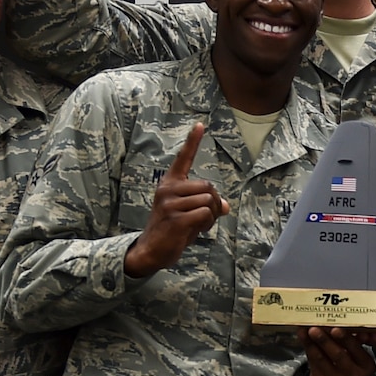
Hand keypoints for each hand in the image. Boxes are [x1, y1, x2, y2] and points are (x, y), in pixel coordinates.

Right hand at [124, 123, 227, 276]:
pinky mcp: (176, 219)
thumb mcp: (188, 213)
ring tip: (198, 225)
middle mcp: (168, 189)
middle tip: (206, 217)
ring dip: (211, 215)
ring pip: (208, 200)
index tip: (200, 124)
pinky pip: (205, 214)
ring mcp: (170, 203)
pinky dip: (207, 224)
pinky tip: (196, 230)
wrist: (151, 250)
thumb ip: (205, 205)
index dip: (192, 141)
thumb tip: (224, 206)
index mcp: (170, 183)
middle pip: (208, 186)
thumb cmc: (171, 230)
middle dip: (214, 203)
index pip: (183, 158)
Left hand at [300, 326, 375, 375]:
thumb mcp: (357, 358)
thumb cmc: (349, 368)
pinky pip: (313, 363)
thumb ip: (351, 343)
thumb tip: (338, 322)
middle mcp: (353, 375)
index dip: (345, 339)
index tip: (335, 329)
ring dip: (312, 343)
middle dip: (325, 340)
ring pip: (322, 359)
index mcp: (366, 365)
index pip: (356, 350)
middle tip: (314, 329)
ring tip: (304, 331)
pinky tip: (302, 338)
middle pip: (338, 355)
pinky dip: (307, 348)